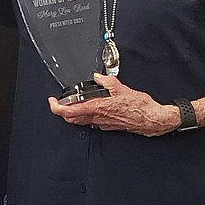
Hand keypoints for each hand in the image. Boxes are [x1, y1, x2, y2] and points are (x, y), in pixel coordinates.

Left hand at [48, 73, 178, 135]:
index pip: (69, 111)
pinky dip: (85, 115)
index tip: (52, 101)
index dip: (56, 107)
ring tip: (73, 104)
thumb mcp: (122, 88)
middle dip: (62, 111)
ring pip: (80, 121)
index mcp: (98, 108)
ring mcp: (102, 124)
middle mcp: (97, 118)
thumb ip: (107, 81)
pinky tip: (90, 108)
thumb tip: (98, 77)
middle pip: (71, 119)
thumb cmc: (140, 107)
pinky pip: (91, 122)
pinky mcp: (108, 126)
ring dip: (73, 114)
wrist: (151, 119)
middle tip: (59, 102)